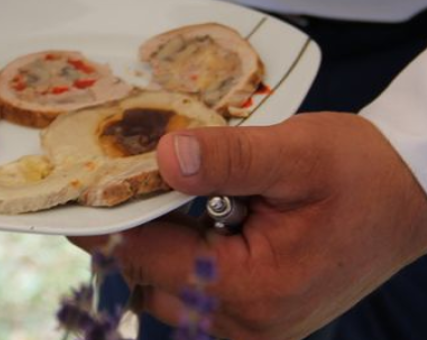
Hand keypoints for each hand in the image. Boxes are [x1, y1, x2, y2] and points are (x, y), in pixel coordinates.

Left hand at [71, 112, 426, 339]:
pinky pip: (191, 293)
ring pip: (164, 290)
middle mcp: (248, 323)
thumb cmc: (362, 173)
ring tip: (176, 197)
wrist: (411, 198)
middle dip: (132, 230)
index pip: (147, 258)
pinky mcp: (256, 319)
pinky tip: (198, 219)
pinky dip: (180, 257)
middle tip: (127, 180)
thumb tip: (162, 157)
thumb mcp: (297, 152)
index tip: (80, 189)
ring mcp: (252, 328)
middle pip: (148, 278)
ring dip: (156, 244)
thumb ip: (227, 157)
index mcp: (255, 288)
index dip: (109, 221)